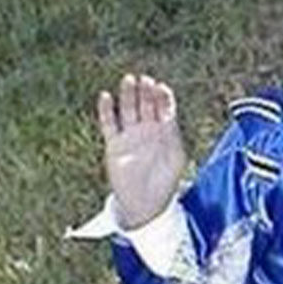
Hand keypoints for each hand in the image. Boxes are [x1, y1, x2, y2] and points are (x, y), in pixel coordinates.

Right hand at [96, 74, 186, 228]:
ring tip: (129, 80)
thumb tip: (170, 115)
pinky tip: (106, 96)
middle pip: (145, 104)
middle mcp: (147, 130)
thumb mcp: (176, 157)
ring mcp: (130, 136)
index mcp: (164, 132)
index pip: (163, 107)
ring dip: (128, 95)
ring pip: (127, 109)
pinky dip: (106, 110)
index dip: (162, 96)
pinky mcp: (114, 144)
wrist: (145, 203)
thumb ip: (174, 135)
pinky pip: (109, 123)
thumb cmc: (165, 182)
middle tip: (146, 79)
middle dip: (146, 92)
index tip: (161, 87)